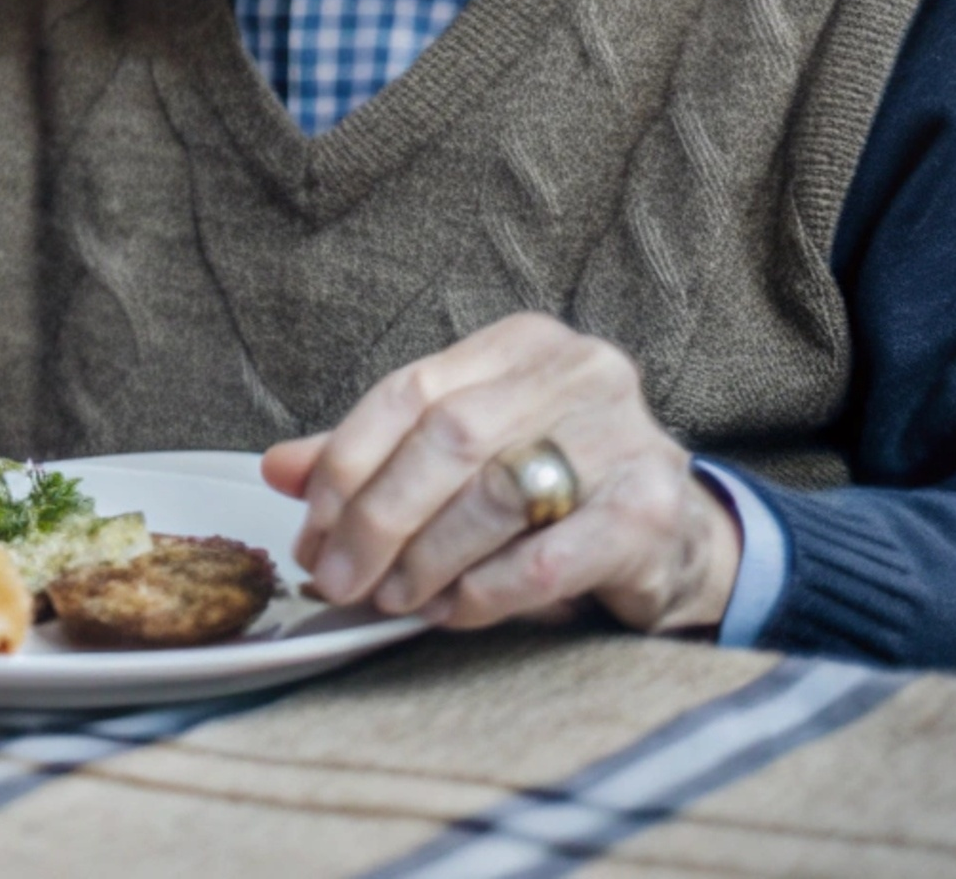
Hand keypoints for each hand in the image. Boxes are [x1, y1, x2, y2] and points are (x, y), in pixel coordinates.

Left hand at [259, 312, 739, 635]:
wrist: (678, 539)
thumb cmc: (555, 491)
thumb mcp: (464, 459)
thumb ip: (375, 457)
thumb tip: (277, 468)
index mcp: (522, 344)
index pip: (408, 389)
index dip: (347, 460)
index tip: (309, 524)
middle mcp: (579, 371)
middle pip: (446, 438)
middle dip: (376, 517)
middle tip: (338, 578)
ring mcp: (624, 435)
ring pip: (492, 495)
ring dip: (425, 559)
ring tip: (391, 598)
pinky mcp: (652, 508)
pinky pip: (546, 557)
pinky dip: (485, 592)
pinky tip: (453, 612)